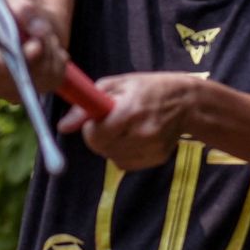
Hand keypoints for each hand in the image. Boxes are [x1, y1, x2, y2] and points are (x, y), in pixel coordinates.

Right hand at [0, 0, 67, 102]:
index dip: (16, 56)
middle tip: (44, 30)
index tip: (36, 46)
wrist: (29, 21)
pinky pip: (52, 81)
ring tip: (46, 36)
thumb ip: (22, 7)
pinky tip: (50, 51)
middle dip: (41, 50)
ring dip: (51, 53)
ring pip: (41, 76)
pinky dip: (57, 63)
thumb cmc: (14, 8)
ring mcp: (7, 89)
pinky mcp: (29, 94)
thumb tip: (36, 30)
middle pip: (20, 74)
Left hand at [65, 72, 198, 170]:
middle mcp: (141, 134)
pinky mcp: (157, 159)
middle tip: (110, 123)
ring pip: (112, 158)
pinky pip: (127, 163)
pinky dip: (124, 153)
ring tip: (125, 128)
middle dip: (99, 137)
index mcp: (130, 111)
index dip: (90, 129)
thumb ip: (87, 105)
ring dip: (111, 146)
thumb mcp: (116, 85)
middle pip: (102, 149)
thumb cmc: (148, 88)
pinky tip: (134, 138)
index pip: (95, 136)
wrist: (186, 102)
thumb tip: (63, 126)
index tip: (95, 120)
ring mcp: (151, 149)